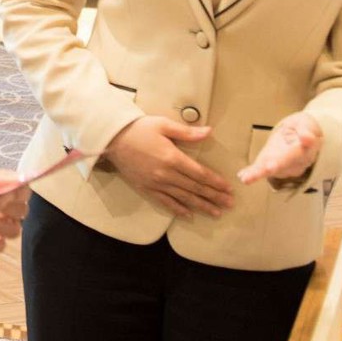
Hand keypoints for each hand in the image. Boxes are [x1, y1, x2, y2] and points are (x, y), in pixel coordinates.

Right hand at [103, 116, 234, 218]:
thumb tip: (209, 132)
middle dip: (214, 197)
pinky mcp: (146, 189)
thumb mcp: (163, 125)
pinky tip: (189, 215)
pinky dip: (178, 210)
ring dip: (201, 206)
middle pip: (195, 188)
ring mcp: (156, 184)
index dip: (215, 182)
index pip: (200, 174)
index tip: (228, 188)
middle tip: (229, 204)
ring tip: (216, 212)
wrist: (112, 140)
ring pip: (184, 198)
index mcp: (173, 158)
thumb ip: (187, 132)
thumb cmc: (139, 129)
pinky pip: (165, 202)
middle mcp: (166, 174)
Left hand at [237, 113, 322, 184]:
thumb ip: (306, 131)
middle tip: (249, 178)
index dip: (281, 163)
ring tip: (244, 177)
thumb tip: (307, 138)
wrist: (306, 134)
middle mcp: (293, 163)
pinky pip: (263, 169)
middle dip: (263, 173)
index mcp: (302, 151)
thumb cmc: (304, 127)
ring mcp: (283, 166)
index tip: (270, 167)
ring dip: (256, 174)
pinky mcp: (272, 164)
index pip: (291, 158)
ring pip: (269, 171)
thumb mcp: (307, 123)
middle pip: (277, 168)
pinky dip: (252, 173)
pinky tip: (242, 175)